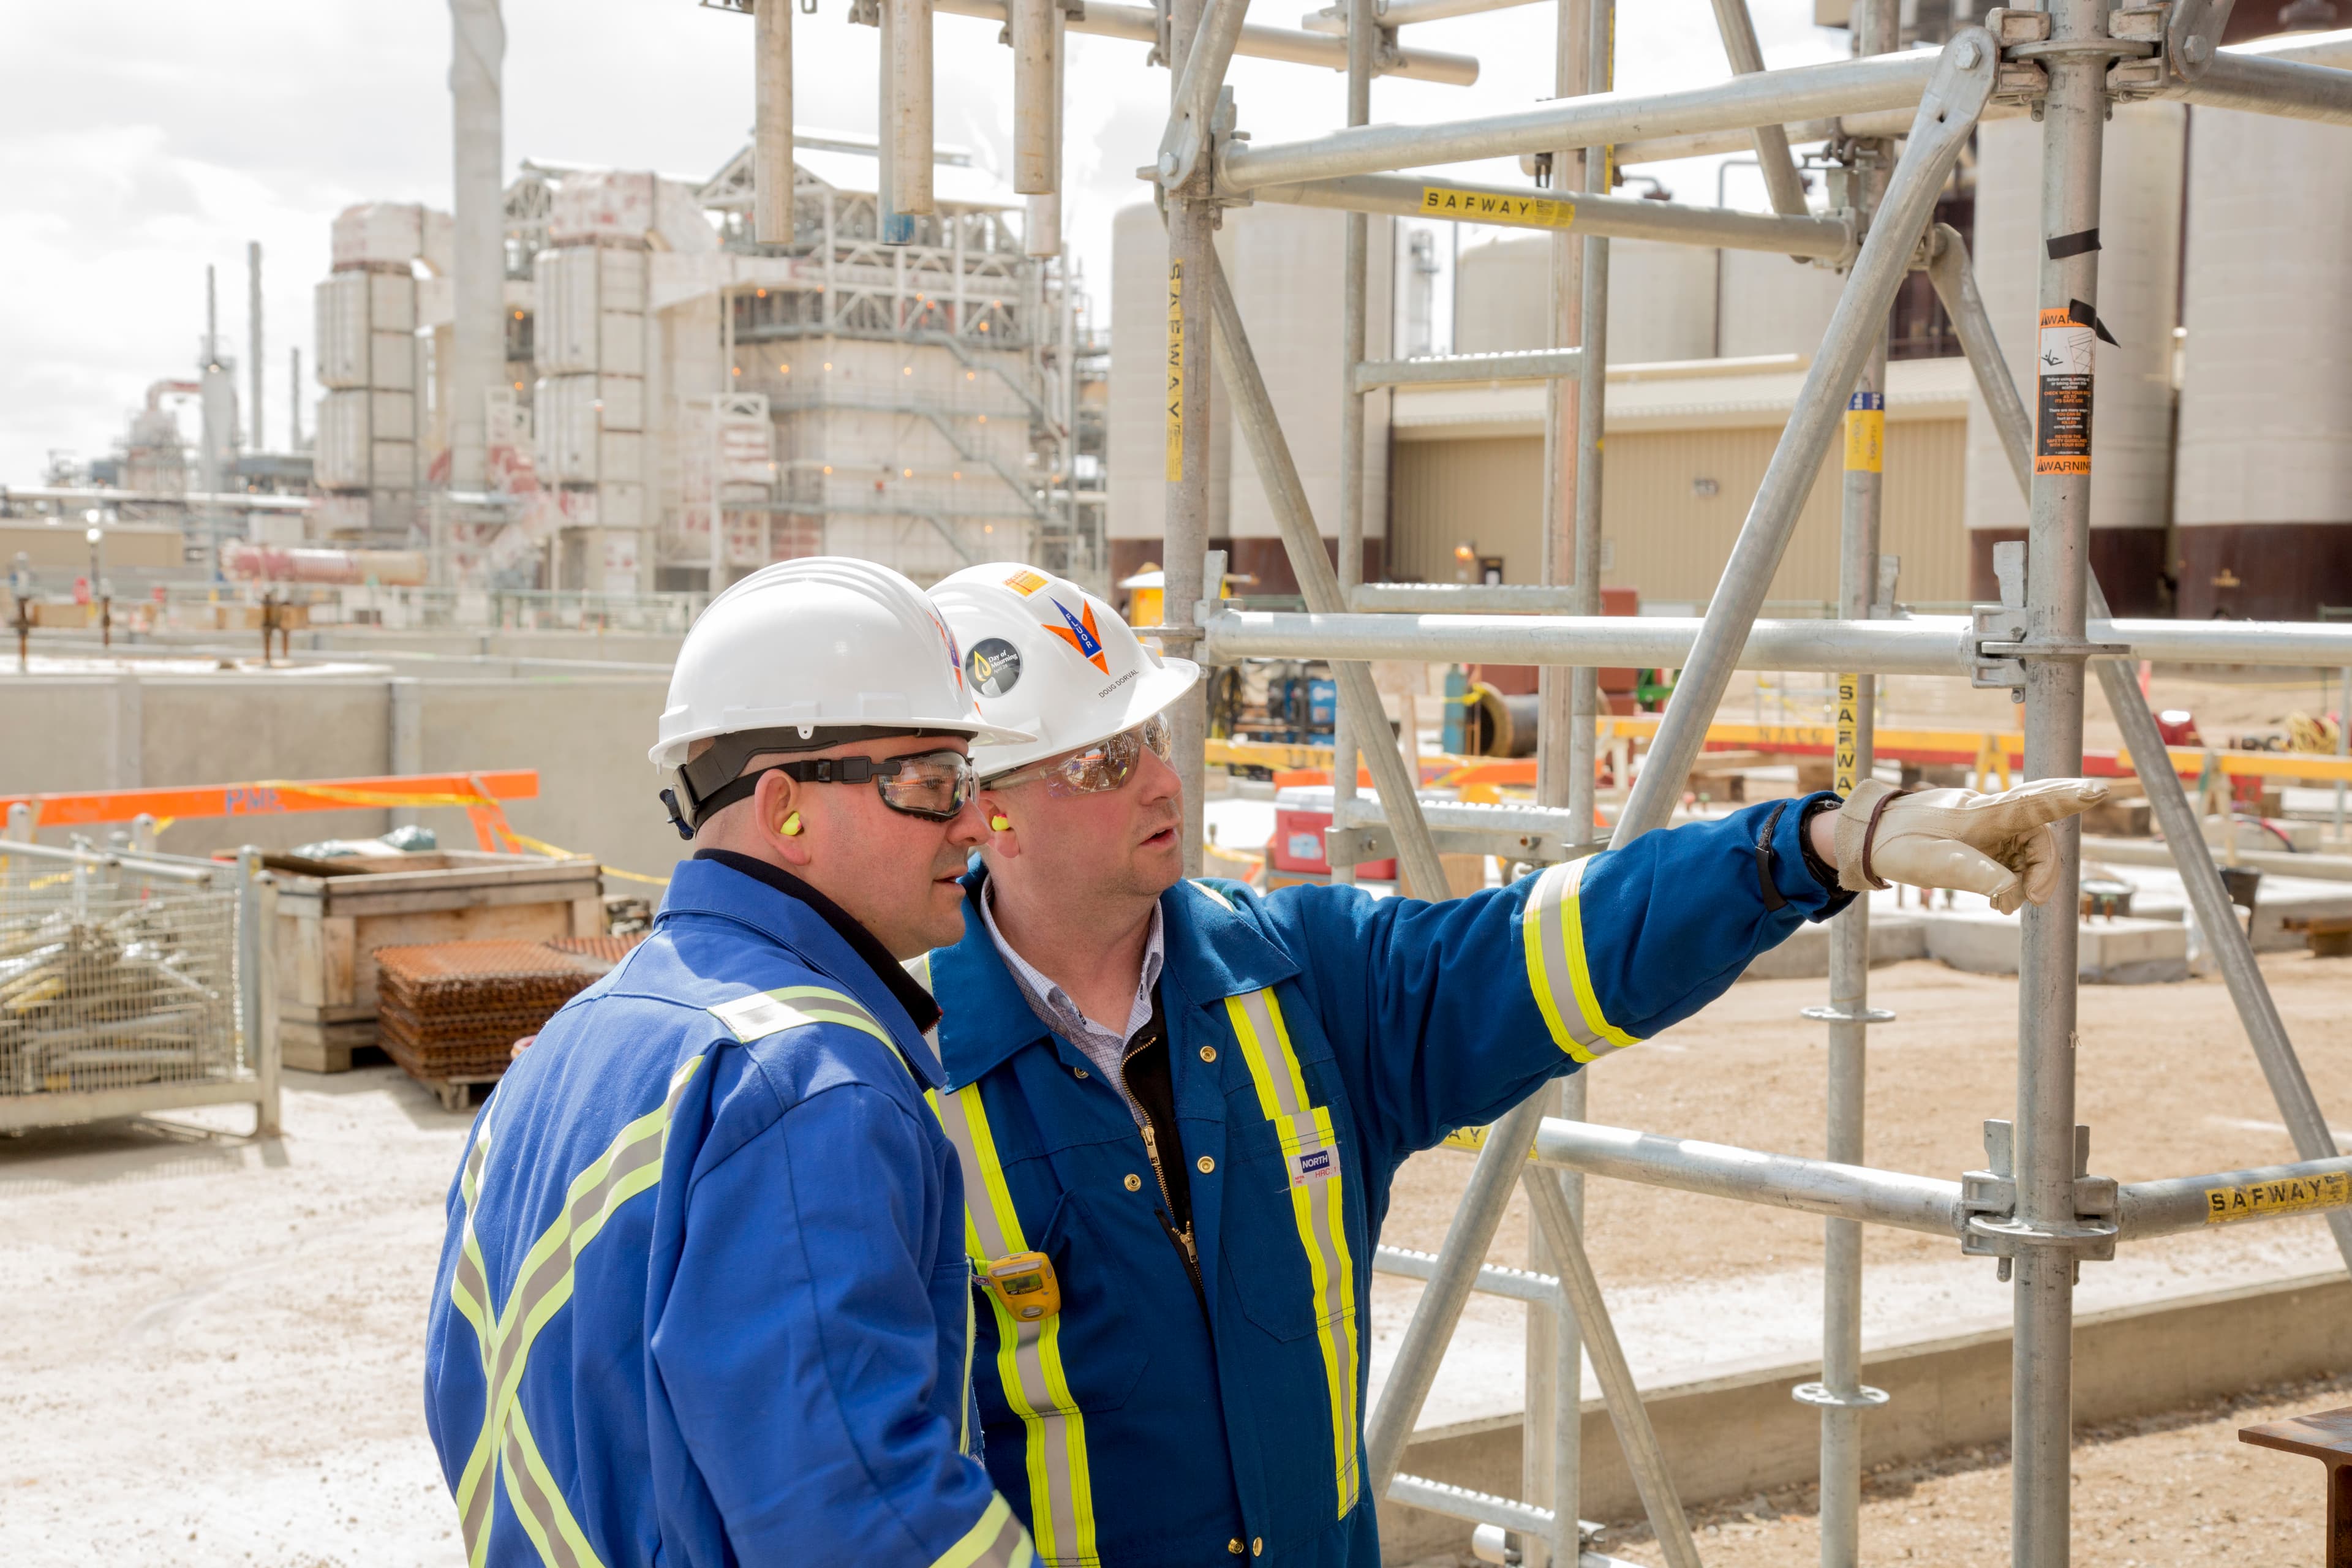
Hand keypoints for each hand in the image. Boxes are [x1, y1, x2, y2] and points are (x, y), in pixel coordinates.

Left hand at [1833, 778, 2109, 913]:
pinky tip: (2000, 900)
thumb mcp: (1934, 863)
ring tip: (2003, 905)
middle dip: (2045, 870)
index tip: (2097, 789)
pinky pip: (2015, 860)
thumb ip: (1973, 874)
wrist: (1873, 837)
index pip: (2032, 802)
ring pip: (2030, 853)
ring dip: (2027, 881)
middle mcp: (1993, 815)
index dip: (2066, 797)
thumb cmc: (1901, 844)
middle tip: (2035, 899)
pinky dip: (2014, 882)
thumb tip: (2011, 889)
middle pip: (2040, 837)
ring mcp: (1992, 829)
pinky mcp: (1987, 842)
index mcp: (1982, 813)